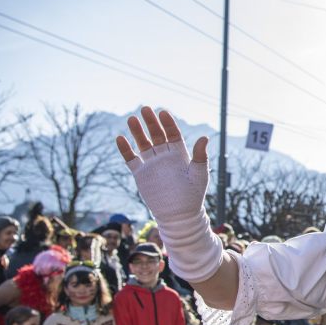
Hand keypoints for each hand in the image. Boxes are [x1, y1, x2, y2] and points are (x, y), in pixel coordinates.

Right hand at [115, 107, 209, 222]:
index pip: (172, 134)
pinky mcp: (141, 174)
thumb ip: (200, 155)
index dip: (168, 123)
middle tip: (145, 109)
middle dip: (151, 122)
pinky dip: (126, 149)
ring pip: (143, 144)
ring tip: (132, 119)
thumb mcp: (199, 173)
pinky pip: (131, 159)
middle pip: (157, 135)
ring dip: (138, 132)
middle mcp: (165, 157)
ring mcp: (152, 165)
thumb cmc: (193, 195)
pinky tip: (120, 138)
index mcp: (180, 155)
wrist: (179, 215)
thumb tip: (205, 137)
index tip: (162, 113)